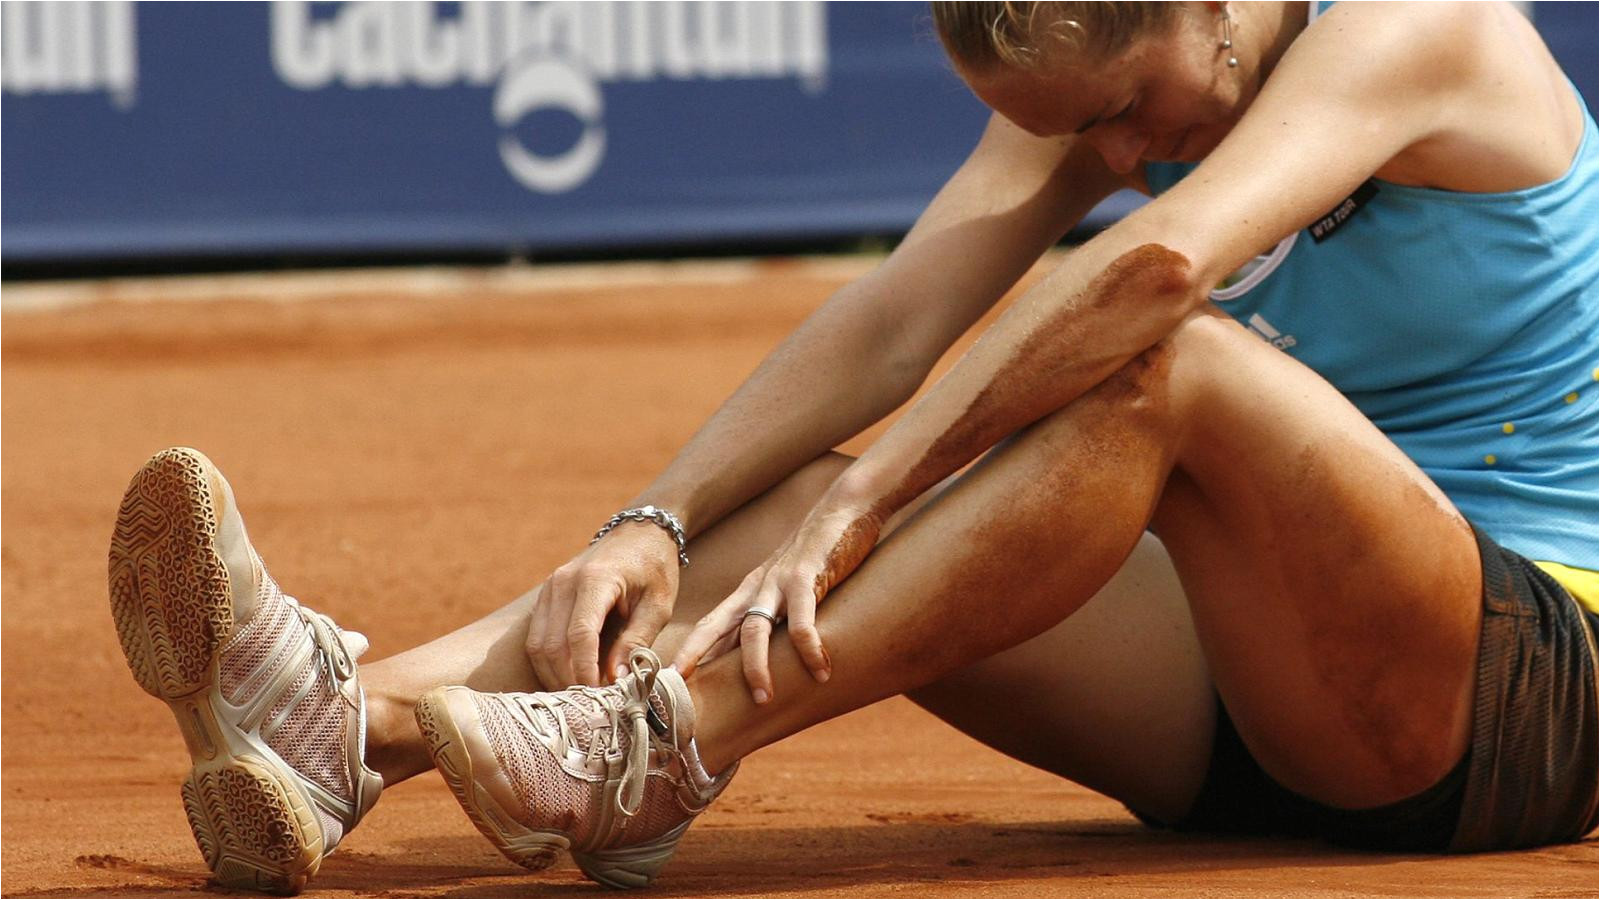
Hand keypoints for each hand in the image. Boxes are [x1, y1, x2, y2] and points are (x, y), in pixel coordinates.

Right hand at [526, 523, 679, 687]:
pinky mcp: (546, 596)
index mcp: (595, 580)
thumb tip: (616, 680)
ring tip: (580, 696)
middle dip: (568, 680)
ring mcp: (550, 588)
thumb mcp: (658, 605)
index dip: (585, 671)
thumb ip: (637, 641)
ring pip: (538, 645)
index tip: (598, 697)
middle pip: (552, 644)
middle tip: (591, 705)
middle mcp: (564, 582)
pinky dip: (549, 663)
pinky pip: (537, 637)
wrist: (640, 532)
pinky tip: (569, 679)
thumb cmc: (655, 568)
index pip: (580, 635)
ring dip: (555, 676)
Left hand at [673, 501, 881, 701]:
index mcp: (749, 592)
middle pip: (717, 626)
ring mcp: (779, 582)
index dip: (690, 652)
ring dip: (757, 666)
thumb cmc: (820, 555)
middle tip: (683, 691)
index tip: (670, 681)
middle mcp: (757, 587)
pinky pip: (801, 622)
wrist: (845, 509)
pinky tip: (821, 672)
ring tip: (764, 698)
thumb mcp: (791, 588)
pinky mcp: (807, 577)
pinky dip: (809, 650)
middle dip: (697, 657)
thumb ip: (780, 616)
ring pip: (754, 629)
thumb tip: (773, 656)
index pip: (711, 626)